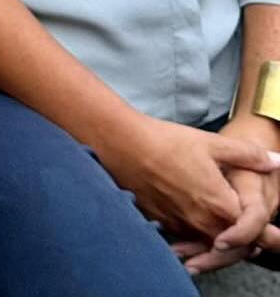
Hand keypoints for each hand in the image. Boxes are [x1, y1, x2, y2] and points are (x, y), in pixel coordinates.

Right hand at [171, 116, 279, 273]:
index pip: (255, 233)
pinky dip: (198, 239)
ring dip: (222, 242)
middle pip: (234, 247)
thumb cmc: (167, 142)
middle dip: (246, 242)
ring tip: (229, 233)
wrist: (123, 146)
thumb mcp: (210, 143)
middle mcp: (203, 224)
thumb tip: (275, 160)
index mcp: (221, 205)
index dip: (267, 234)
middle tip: (255, 235)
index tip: (274, 233)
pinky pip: (189, 240)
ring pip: (211, 246)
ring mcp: (182, 227)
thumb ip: (247, 154)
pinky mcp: (164, 225)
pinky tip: (198, 226)